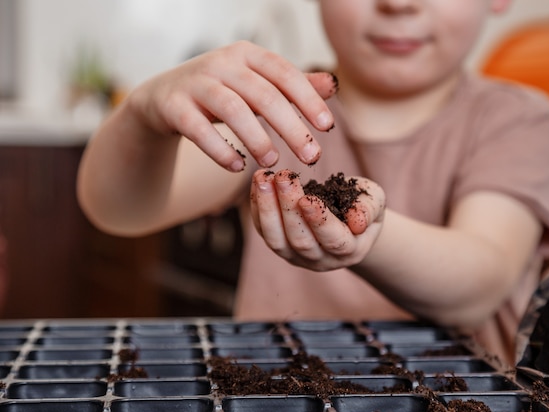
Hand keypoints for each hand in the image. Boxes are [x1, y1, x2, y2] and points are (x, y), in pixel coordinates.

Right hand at [127, 41, 336, 170]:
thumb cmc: (220, 93)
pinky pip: (198, 129)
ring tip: (273, 161)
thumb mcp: (257, 86)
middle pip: (263, 95)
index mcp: (247, 55)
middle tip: (311, 157)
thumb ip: (292, 87)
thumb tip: (333, 86)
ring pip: (232, 109)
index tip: (327, 127)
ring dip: (257, 139)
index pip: (285, 74)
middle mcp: (221, 63)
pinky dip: (220, 150)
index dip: (308, 99)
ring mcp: (194, 82)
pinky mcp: (172, 106)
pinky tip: (237, 167)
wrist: (162, 99)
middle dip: (292, 128)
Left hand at [249, 169, 385, 271]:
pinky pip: (263, 231)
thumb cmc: (361, 205)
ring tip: (263, 178)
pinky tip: (258, 183)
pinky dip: (257, 207)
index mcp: (349, 250)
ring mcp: (296, 257)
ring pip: (276, 240)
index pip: (333, 240)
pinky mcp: (279, 246)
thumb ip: (368, 208)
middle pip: (300, 240)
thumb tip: (357, 220)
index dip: (319, 221)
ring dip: (267, 208)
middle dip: (289, 207)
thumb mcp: (375, 200)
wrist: (346, 220)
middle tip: (284, 177)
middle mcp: (321, 260)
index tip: (307, 198)